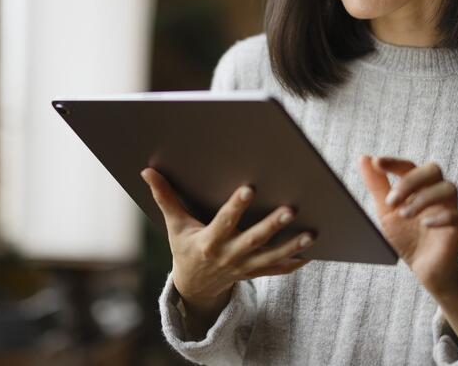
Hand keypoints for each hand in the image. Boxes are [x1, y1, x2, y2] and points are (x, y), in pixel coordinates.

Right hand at [140, 167, 314, 316]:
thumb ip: (165, 197)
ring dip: (292, 246)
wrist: (193, 286)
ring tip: (311, 234)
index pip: (224, 221)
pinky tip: (310, 252)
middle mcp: (229, 255)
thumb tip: (147, 170)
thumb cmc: (184, 247)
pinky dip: (293, 263)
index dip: (236, 206)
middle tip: (291, 209)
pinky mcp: (254, 273)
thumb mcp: (174, 225)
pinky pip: (277, 270)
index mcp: (209, 241)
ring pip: (271, 258)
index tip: (249, 189)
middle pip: (254, 240)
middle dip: (272, 226)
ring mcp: (244, 267)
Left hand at [359, 155, 457, 346]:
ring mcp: (450, 208)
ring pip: (449, 188)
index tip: (377, 162)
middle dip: (411, 181)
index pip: (409, 166)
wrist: (424, 268)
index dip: (394, 162)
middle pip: (433, 170)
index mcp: (419, 186)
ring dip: (424, 198)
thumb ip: (377, 185)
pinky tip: (425, 224)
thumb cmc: (407, 235)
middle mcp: (436, 192)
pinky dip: (443, 217)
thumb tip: (364, 158)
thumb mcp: (386, 211)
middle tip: (391, 200)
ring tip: (404, 214)